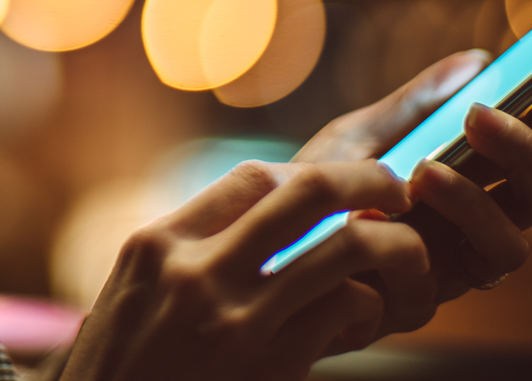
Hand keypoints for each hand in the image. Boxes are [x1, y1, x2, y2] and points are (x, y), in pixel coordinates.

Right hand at [60, 160, 429, 380]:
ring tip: (410, 254)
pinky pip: (342, 311)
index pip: (250, 178)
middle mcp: (195, 271)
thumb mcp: (132, 295)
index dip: (311, 171)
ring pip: (344, 249)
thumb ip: (186, 252)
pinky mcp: (268, 366)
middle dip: (368, 179)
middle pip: (306, 191)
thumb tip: (260, 217)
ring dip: (393, 246)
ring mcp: (235, 320)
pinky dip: (366, 306)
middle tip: (399, 190)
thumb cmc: (121, 371)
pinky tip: (364, 317)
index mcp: (158, 244)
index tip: (340, 182)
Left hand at [294, 51, 531, 340]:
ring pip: (509, 249)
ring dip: (476, 205)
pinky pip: (438, 289)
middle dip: (522, 153)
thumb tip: (480, 60)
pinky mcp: (412, 304)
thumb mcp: (361, 135)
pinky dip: (412, 251)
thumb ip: (416, 106)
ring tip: (426, 172)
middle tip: (478, 116)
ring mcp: (449, 268)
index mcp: (471, 180)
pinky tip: (374, 223)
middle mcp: (473, 226)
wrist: (263, 241)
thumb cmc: (318, 186)